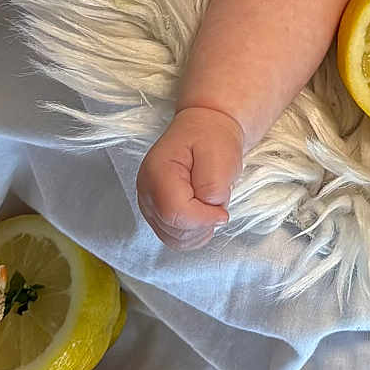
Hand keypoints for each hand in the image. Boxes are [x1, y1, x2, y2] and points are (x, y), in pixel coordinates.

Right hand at [136, 105, 243, 250]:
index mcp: (157, 172)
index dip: (203, 218)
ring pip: (175, 239)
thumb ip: (213, 187)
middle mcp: (147, 192)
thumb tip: (210, 213)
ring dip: (200, 228)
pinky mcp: (158, 215)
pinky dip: (195, 233)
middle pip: (174, 229)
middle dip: (203, 222)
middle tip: (217, 198)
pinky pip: (176, 239)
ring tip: (210, 201)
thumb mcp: (220, 154)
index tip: (223, 210)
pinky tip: (204, 213)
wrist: (206, 129)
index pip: (174, 212)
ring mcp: (150, 205)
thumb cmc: (212, 137)